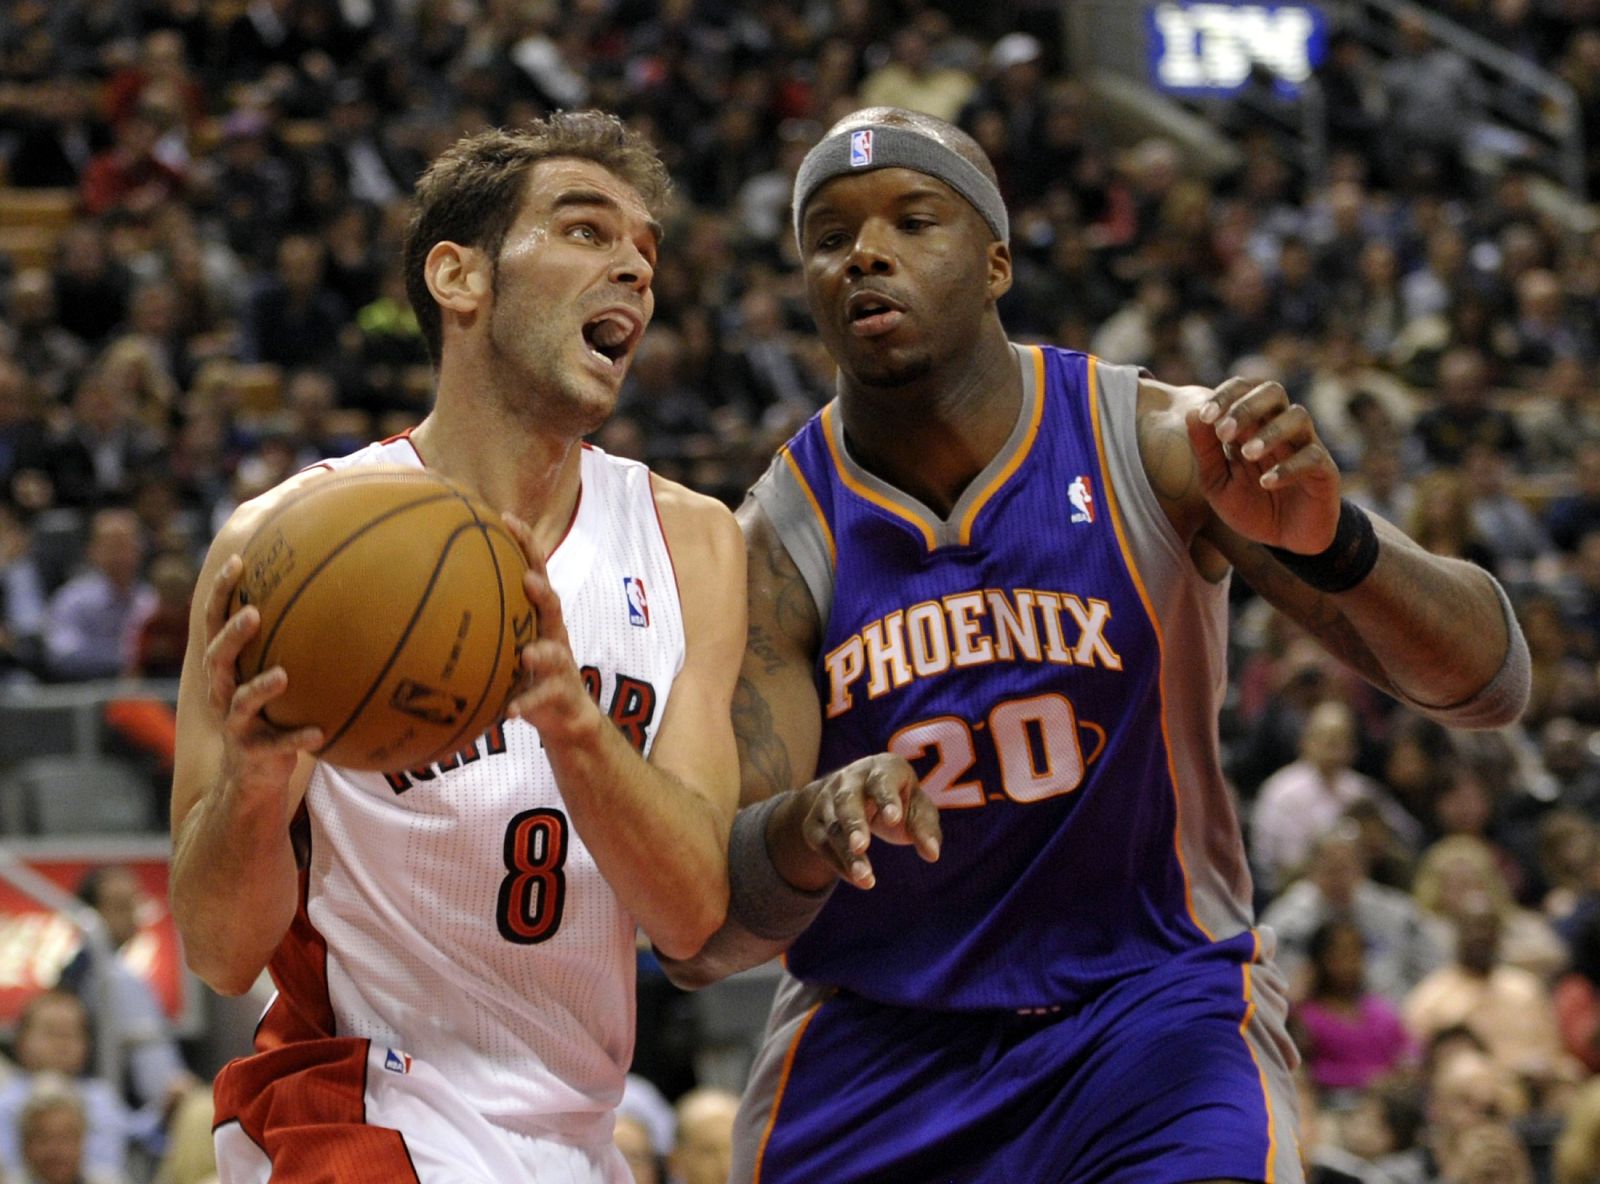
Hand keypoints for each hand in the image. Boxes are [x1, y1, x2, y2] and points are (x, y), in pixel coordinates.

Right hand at [203, 555, 321, 798]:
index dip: (221, 592)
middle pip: (217, 658)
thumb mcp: (270, 675)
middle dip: (232, 635)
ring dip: (260, 687)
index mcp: (225, 669)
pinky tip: (319, 733)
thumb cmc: (268, 714)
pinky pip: (276, 744)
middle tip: (254, 613)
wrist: (249, 778)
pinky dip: (296, 738)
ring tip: (282, 675)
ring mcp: (236, 724)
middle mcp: (223, 692)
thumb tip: (331, 590)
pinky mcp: (254, 753)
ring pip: (241, 701)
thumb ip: (287, 642)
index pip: (214, 623)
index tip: (238, 561)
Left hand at [500, 512, 602, 746]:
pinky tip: (510, 711)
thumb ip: (482, 612)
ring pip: (555, 653)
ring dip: (541, 653)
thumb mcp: (508, 636)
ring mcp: (560, 664)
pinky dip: (526, 703)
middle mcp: (553, 633)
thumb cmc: (527, 669)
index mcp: (539, 614)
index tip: (506, 518)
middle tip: (527, 581)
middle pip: (553, 604)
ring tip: (527, 655)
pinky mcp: (559, 694)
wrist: (565, 714)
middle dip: (542, 591)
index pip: (535, 569)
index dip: (525, 542)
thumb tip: (423, 586)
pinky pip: (542, 698)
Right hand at [796, 753, 940, 888]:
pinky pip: (822, 843)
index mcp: (881, 768)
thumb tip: (932, 854)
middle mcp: (849, 779)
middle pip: (847, 800)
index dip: (886, 799)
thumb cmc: (897, 799)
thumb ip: (925, 828)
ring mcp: (827, 799)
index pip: (881, 781)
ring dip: (847, 853)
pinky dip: (838, 863)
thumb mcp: (916, 807)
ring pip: (833, 826)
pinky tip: (857, 879)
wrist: (855, 794)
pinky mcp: (813, 821)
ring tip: (865, 878)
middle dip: (854, 823)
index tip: (894, 819)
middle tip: (862, 846)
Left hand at [1185, 378, 1340, 553]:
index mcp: (1253, 423)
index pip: (1243, 389)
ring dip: (1270, 432)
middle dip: (1246, 406)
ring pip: (1297, 416)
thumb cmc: (1249, 504)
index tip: (1204, 416)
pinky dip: (1288, 467)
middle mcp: (1281, 426)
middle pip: (1273, 391)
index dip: (1225, 395)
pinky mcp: (1324, 470)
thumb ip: (1205, 450)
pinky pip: (1312, 457)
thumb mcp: (1216, 482)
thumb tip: (1191, 413)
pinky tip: (1267, 483)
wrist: (1284, 539)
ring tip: (1248, 454)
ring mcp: (1305, 445)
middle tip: (1224, 432)